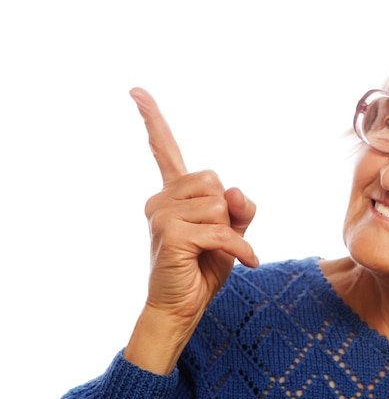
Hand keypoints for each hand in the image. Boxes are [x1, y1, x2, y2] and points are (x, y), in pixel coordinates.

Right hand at [124, 88, 257, 373]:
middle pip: (214, 180)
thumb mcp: (232, 232)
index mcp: (174, 195)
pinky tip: (243, 261)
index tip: (136, 91)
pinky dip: (239, 247)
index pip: (165, 150)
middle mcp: (161, 199)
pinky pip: (221, 229)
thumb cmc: (204, 268)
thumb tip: (233, 189)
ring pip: (219, 203)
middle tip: (218, 236)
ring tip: (215, 250)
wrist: (184, 307)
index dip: (153, 120)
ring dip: (231, 230)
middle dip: (227, 210)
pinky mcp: (170, 232)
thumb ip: (238, 207)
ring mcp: (161, 214)